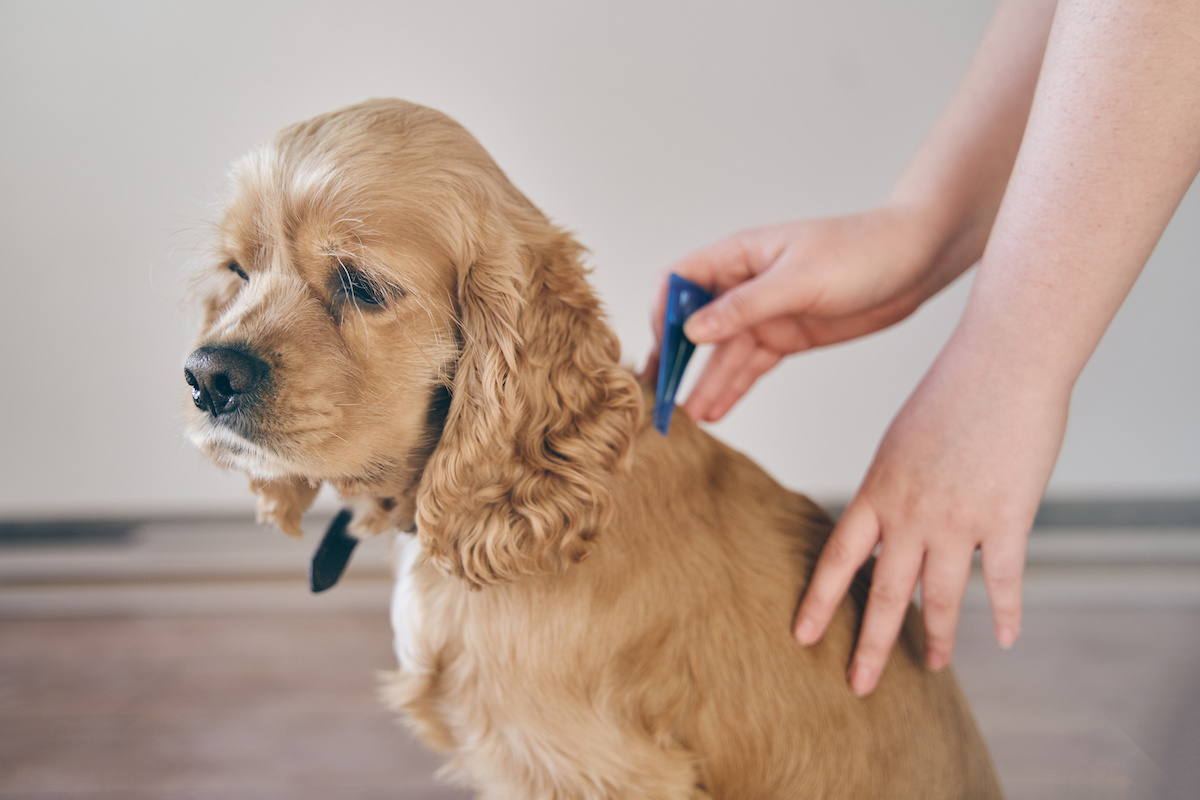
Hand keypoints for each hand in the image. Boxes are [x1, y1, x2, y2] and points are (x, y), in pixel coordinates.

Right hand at [644, 205, 967, 420]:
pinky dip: (731, 389)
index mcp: (738, 256)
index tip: (664, 347)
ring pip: (722, 354)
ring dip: (703, 383)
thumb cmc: (861, 251)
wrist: (915, 262)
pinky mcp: (786, 338)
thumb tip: (693, 330)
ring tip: (685, 418)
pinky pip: (749, 367)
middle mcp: (744, 285)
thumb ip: (744, 307)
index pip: (679, 281)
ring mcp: (764, 314)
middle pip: (694, 323)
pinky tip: (714, 411)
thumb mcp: (799, 278)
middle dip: (676, 358)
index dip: (664, 313)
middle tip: (661, 394)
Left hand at [792, 329, 1069, 695]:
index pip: (837, 558)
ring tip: (934, 666)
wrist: (1000, 362)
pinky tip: (1006, 638)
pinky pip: (1004, 579)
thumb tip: (889, 516)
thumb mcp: (901, 440)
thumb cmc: (951, 391)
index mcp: (878, 490)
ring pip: (942, 595)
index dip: (819, 602)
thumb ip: (893, 485)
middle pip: (884, 592)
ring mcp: (958, 518)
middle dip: (870, 644)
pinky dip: (1006, 612)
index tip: (803, 637)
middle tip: (858, 685)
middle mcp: (910, 513)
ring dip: (939, 637)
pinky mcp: (1007, 517)